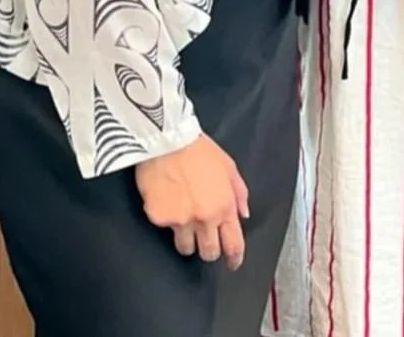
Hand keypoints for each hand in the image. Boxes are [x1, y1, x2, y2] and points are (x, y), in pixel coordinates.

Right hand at [134, 134, 249, 269]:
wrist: (168, 140)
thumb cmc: (199, 150)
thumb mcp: (229, 167)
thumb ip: (239, 193)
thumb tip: (244, 214)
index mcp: (225, 206)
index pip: (233, 243)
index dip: (234, 258)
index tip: (233, 264)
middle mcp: (204, 218)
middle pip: (209, 253)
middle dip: (208, 250)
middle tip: (204, 240)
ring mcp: (180, 220)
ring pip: (185, 248)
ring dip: (187, 239)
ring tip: (184, 219)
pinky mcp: (159, 218)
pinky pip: (165, 230)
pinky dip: (167, 221)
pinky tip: (167, 202)